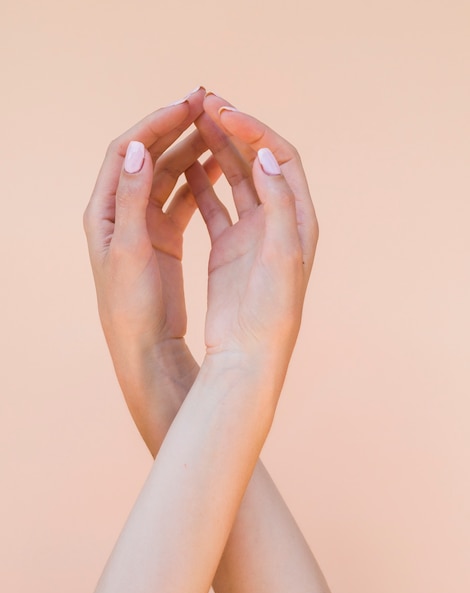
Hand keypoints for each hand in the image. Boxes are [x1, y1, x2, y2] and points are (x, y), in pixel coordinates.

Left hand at [84, 88, 218, 350]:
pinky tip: (219, 166)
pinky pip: (181, 198)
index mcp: (103, 210)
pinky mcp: (163, 237)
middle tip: (207, 103)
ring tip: (218, 128)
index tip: (186, 104)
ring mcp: (143, 222)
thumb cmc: (130, 307)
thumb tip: (135, 150)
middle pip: (147, 156)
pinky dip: (199, 180)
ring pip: (167, 174)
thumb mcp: (129, 252)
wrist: (144, 345)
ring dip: (190, 149)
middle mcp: (120, 210)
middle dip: (175, 127)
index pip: (125, 152)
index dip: (154, 124)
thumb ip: (131, 201)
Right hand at [186, 95, 318, 371]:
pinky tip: (184, 168)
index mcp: (300, 220)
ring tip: (193, 124)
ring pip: (235, 181)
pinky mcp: (229, 250)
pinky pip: (215, 208)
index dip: (255, 131)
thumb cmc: (270, 314)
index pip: (281, 159)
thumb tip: (267, 154)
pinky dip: (201, 186)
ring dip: (216, 152)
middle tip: (205, 105)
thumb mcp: (281, 256)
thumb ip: (279, 204)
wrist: (247, 356)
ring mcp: (253, 235)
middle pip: (258, 163)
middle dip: (233, 132)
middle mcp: (279, 223)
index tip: (225, 113)